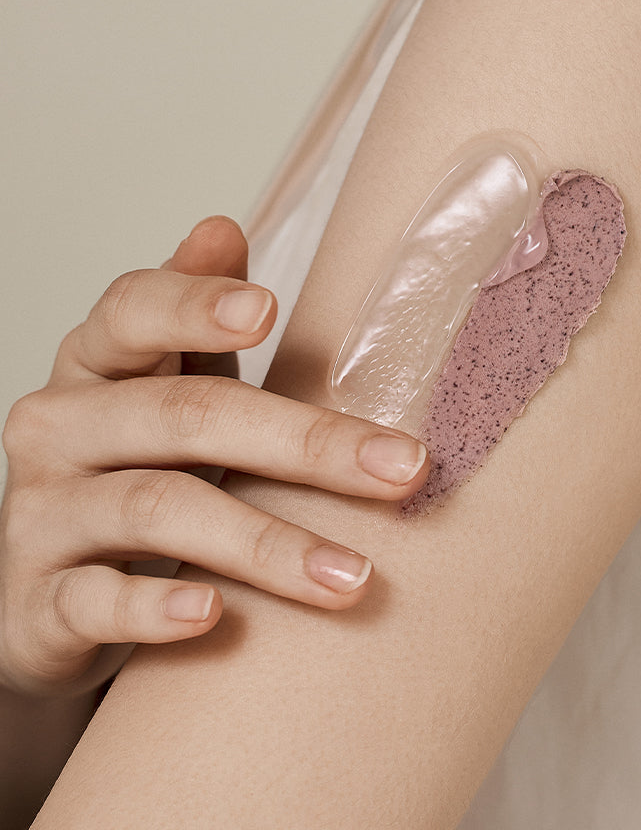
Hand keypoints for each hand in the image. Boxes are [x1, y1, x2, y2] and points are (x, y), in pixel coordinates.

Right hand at [0, 216, 427, 699]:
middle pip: (181, 415)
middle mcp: (58, 426)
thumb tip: (221, 227)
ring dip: (264, 544)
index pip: (132, 309)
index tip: (269, 309)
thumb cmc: (136, 466)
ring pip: (155, 510)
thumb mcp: (166, 382)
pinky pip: (93, 602)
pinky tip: (214, 616)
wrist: (51, 598)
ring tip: (353, 574)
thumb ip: (195, 313)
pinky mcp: (35, 605)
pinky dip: (154, 609)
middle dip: (304, 441)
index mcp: (96, 359)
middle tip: (401, 469)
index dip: (196, 305)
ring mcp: (41, 515)